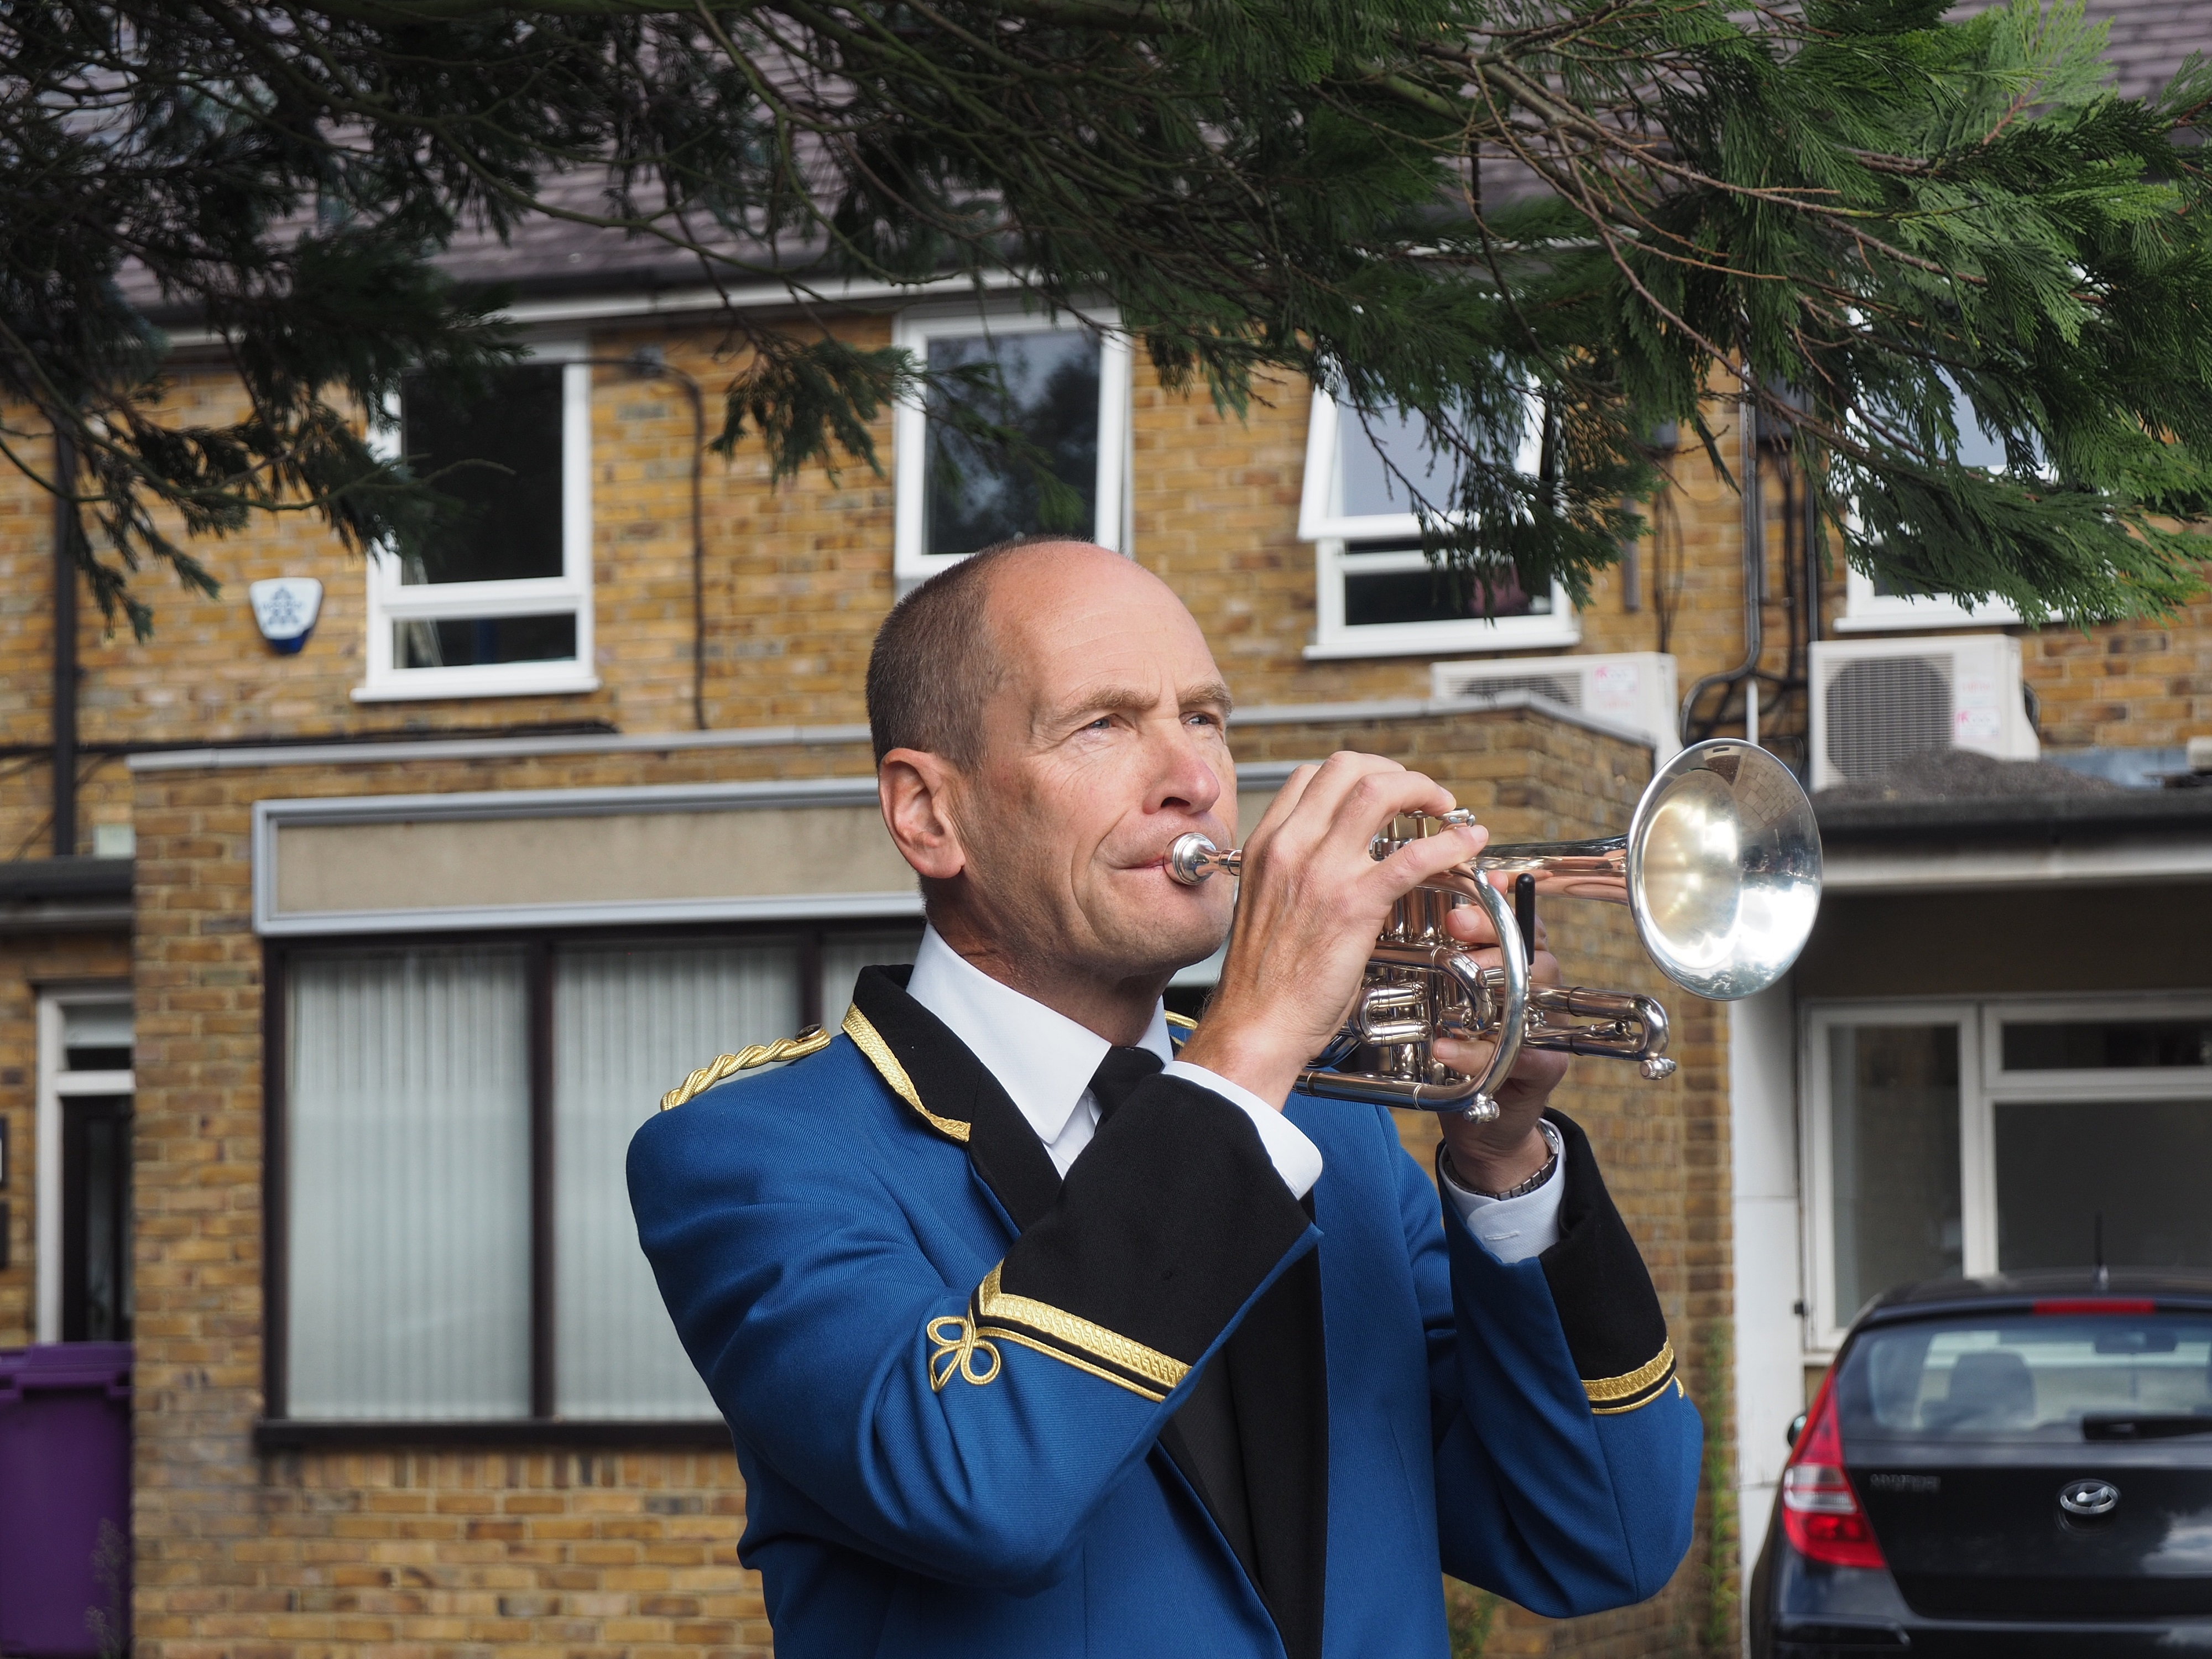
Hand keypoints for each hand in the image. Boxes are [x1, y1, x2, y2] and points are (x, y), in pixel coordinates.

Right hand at [1177, 752, 1489, 1106]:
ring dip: (1422, 790)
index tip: (1383, 789)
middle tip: (1420, 794)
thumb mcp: (1266, 904)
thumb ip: (1295, 874)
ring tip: (1444, 809)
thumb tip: (1338, 865)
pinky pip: (1413, 855)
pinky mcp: (1354, 903)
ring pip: (1379, 792)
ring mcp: (1322, 870)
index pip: (1312, 775)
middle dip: (1394, 771)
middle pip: (1348, 768)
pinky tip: (1468, 843)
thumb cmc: (1263, 981)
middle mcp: (1290, 846)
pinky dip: (1449, 843)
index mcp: (1266, 845)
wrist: (1256, 1024)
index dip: (1357, 773)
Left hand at [1435, 890, 1570, 1190]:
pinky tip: (1445, 1048)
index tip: (1462, 900)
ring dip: (1490, 994)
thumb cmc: (1463, 1043)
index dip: (1496, 906)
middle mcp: (1542, 991)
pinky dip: (1476, 1052)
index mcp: (1522, 964)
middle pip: (1534, 952)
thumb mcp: (1448, 993)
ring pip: (1534, 999)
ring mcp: (1549, 1030)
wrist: (1481, 1118)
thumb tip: (1429, 904)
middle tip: (1455, 931)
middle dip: (1494, 939)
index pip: (1522, 922)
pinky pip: (1522, 1054)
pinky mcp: (1545, 1069)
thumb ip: (1446, 952)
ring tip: (1450, 995)